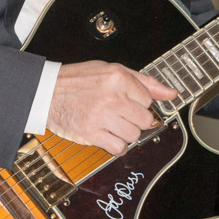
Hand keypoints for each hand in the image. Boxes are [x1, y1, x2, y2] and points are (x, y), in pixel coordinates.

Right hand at [46, 60, 176, 155]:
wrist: (47, 92)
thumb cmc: (78, 80)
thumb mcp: (111, 70)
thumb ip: (144, 81)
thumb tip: (171, 93)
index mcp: (119, 77)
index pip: (148, 99)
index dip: (138, 102)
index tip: (127, 101)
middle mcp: (113, 96)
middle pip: (145, 120)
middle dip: (135, 119)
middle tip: (120, 114)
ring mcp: (102, 116)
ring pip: (134, 135)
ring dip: (125, 133)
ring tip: (112, 123)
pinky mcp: (92, 133)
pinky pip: (119, 148)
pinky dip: (116, 146)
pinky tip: (108, 135)